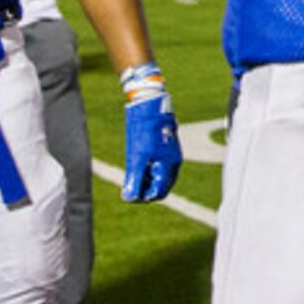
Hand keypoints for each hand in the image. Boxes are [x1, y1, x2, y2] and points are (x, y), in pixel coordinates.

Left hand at [119, 69, 181, 201]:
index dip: (145, 197)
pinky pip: (158, 164)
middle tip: (129, 188)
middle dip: (145, 189)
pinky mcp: (165, 147)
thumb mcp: (137, 157)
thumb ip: (134, 178)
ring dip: (145, 179)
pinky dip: (147, 168)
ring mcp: (170, 154)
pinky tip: (136, 165)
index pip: (160, 191)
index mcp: (170, 166)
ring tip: (131, 177)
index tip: (131, 196)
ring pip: (159, 174)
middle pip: (160, 185)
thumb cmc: (146, 132)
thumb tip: (129, 198)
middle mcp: (173, 162)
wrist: (151, 105)